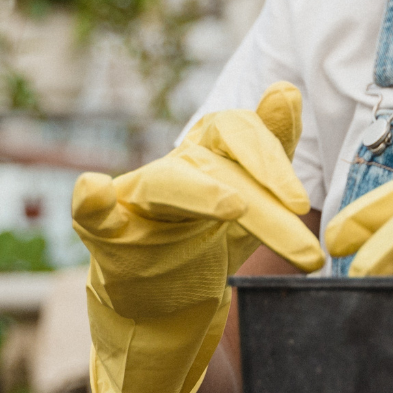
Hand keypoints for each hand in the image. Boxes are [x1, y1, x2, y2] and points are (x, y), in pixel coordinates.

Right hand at [72, 82, 321, 392]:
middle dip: (263, 190)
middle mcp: (174, 168)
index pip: (240, 133)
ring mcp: (136, 201)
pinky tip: (92, 191)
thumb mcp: (250, 198)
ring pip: (168, 185)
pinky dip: (91, 202)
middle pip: (218, 163)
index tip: (301, 201)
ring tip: (233, 207)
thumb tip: (287, 91)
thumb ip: (270, 147)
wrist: (161, 302)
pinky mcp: (106, 234)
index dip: (271, 154)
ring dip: (201, 193)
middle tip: (298, 219)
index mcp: (209, 156)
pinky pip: (93, 214)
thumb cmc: (207, 239)